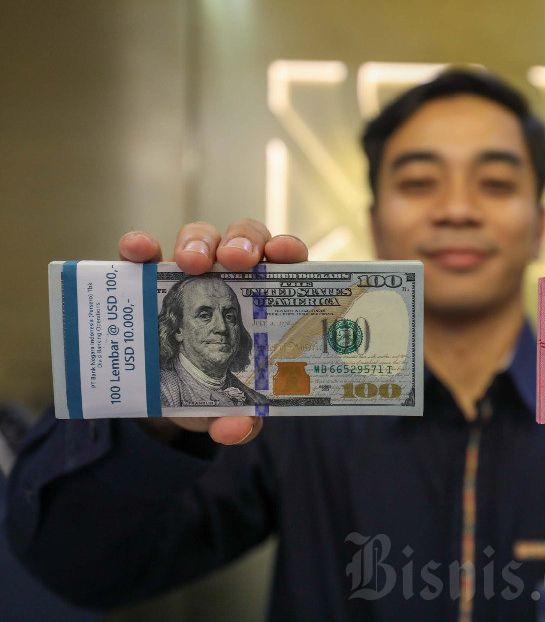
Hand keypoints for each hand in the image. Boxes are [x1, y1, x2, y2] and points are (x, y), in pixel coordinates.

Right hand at [118, 219, 307, 445]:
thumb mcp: (227, 408)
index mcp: (266, 299)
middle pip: (246, 239)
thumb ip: (240, 419)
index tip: (283, 255)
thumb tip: (236, 429)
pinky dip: (141, 246)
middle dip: (242, 242)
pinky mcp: (149, 275)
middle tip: (234, 261)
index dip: (287, 250)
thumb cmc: (212, 390)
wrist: (165, 395)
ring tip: (189, 263)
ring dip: (197, 242)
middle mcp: (233, 275)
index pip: (286, 262)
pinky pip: (144, 251)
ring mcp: (192, 270)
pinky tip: (137, 252)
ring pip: (201, 237)